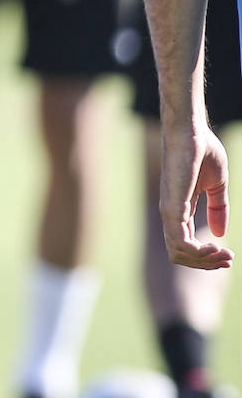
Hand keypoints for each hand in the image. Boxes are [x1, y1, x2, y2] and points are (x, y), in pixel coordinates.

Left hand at [160, 124, 232, 268]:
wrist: (192, 133)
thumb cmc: (202, 152)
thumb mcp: (216, 185)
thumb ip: (218, 208)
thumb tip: (220, 234)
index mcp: (181, 210)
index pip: (187, 245)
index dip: (208, 257)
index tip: (229, 256)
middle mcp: (171, 214)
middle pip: (181, 255)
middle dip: (207, 264)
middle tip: (229, 259)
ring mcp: (169, 212)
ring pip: (179, 254)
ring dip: (205, 261)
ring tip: (223, 254)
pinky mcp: (172, 208)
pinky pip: (180, 242)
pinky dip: (198, 252)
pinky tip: (214, 247)